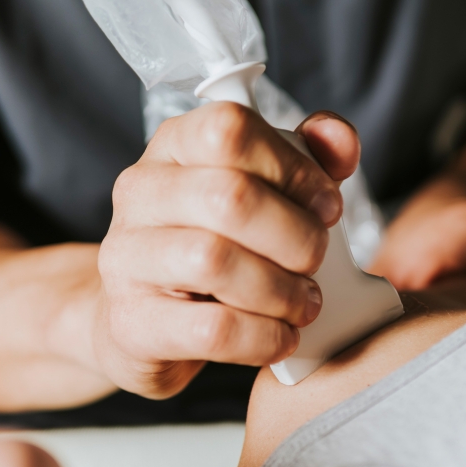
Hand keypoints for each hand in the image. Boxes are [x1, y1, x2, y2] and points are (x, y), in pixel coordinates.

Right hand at [96, 104, 359, 397]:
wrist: (145, 321)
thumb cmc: (218, 246)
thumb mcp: (265, 193)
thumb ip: (309, 159)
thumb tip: (339, 136)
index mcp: (175, 146)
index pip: (230, 129)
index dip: (294, 169)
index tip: (325, 206)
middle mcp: (141, 192)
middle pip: (230, 197)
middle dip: (297, 236)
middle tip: (315, 262)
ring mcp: (126, 258)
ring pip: (214, 261)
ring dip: (282, 290)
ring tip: (303, 303)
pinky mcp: (133, 324)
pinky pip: (211, 329)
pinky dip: (264, 337)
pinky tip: (281, 337)